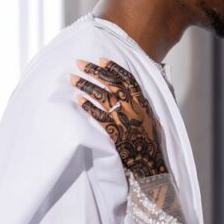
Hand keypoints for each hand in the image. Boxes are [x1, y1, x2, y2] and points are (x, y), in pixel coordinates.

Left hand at [70, 59, 166, 177]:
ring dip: (86, 85)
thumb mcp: (150, 119)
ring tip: (72, 79)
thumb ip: (141, 105)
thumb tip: (132, 94)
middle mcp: (133, 107)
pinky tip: (78, 99)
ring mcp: (124, 119)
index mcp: (143, 103)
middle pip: (111, 83)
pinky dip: (88, 106)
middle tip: (79, 63)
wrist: (150, 164)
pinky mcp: (115, 132)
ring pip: (102, 96)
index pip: (128, 79)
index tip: (100, 60)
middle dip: (94, 71)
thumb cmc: (150, 143)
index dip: (114, 68)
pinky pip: (98, 116)